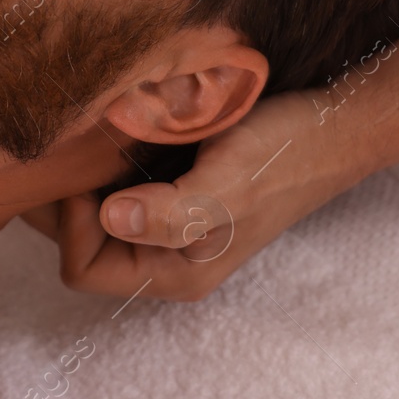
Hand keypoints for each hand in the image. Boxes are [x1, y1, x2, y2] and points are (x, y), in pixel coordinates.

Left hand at [23, 85, 381, 299]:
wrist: (331, 125)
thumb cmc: (285, 155)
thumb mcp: (230, 184)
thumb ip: (172, 212)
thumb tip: (112, 217)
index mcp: (173, 274)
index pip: (80, 267)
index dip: (73, 220)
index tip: (94, 170)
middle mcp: (161, 257)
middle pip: (75, 242)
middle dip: (68, 197)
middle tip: (77, 145)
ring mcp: (162, 224)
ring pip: (89, 210)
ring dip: (83, 175)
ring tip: (94, 134)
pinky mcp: (166, 190)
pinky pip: (112, 184)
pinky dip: (102, 160)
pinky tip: (113, 128)